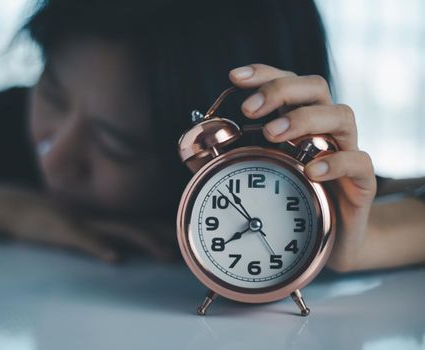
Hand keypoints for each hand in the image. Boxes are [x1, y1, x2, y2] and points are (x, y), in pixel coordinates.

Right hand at [9, 194, 177, 262]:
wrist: (21, 207)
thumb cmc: (54, 218)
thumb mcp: (81, 225)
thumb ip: (102, 232)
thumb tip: (122, 248)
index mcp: (106, 217)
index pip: (142, 221)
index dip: (165, 229)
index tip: (187, 239)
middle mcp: (102, 217)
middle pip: (140, 225)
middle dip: (166, 236)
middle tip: (188, 249)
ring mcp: (86, 222)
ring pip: (122, 230)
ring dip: (146, 241)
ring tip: (166, 254)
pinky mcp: (67, 230)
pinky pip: (86, 239)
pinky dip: (101, 247)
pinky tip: (115, 259)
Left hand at [229, 63, 376, 271]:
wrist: (329, 241)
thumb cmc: (291, 202)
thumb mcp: (258, 175)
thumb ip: (231, 158)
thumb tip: (197, 146)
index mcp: (299, 121)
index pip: (287, 82)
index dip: (263, 73)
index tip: (234, 77)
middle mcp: (325, 129)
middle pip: (315, 87)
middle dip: (280, 90)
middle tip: (249, 110)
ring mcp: (346, 151)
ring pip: (341, 115)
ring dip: (303, 119)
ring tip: (272, 134)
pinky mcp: (362, 182)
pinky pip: (359, 161)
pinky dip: (336, 161)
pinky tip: (310, 170)